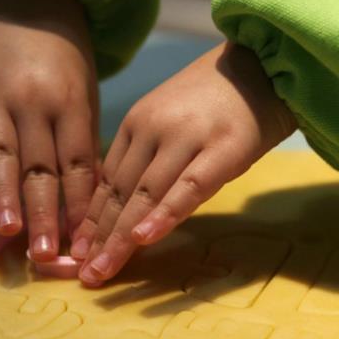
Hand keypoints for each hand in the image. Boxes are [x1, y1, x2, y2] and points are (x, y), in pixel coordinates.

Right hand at [0, 0, 99, 260]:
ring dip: (4, 197)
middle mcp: (31, 102)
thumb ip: (80, 139)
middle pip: (38, 167)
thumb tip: (82, 197)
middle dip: (42, 214)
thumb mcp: (84, 91)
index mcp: (68, 101)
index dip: (78, 205)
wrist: (26, 2)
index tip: (82, 241)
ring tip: (8, 232)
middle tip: (44, 254)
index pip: (76, 163)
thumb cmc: (64, 56)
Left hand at [71, 42, 297, 285]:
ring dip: (119, 237)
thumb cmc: (214, 104)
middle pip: (119, 192)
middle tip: (84, 275)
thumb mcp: (168, 125)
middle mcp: (153, 131)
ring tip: (102, 270)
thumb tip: (122, 211)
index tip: (75, 253)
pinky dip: (163, 215)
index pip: (106, 181)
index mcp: (135, 126)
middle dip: (98, 237)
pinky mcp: (223, 149)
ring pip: (144, 194)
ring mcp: (186, 139)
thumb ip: (145, 161)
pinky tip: (143, 239)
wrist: (263, 64)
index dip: (91, 220)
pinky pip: (188, 188)